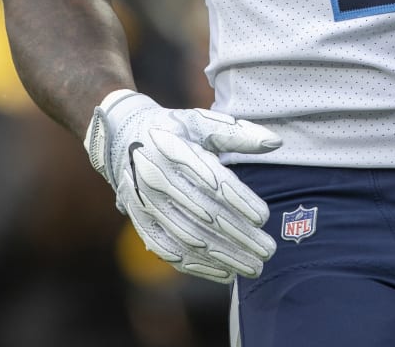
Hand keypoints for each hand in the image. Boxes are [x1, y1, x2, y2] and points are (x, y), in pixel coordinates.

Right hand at [84, 90, 280, 282]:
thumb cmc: (172, 129)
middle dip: (239, 235)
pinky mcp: (140, 222)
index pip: (212, 181)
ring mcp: (145, 203)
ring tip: (253, 267)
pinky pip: (169, 250)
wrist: (120, 137)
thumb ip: (238, 132)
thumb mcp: (201, 122)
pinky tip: (224, 273)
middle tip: (268, 250)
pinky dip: (197, 266)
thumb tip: (275, 143)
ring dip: (224, 256)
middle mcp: (157, 178)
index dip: (239, 201)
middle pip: (205, 214)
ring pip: (189, 238)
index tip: (264, 217)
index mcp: (174, 149)